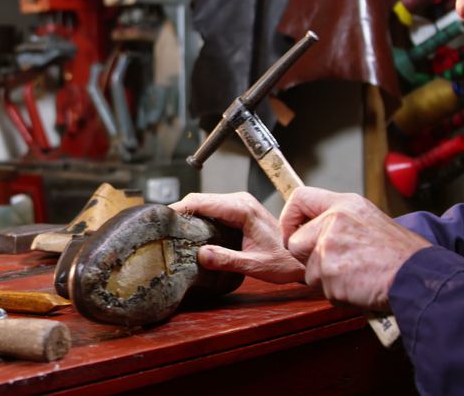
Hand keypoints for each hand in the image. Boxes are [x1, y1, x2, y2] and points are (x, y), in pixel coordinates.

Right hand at [170, 192, 304, 283]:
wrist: (300, 254)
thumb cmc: (284, 260)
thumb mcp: (255, 265)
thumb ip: (227, 260)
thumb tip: (201, 255)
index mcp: (242, 210)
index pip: (202, 201)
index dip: (180, 208)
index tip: (162, 218)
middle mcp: (240, 200)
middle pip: (200, 198)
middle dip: (180, 210)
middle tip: (162, 226)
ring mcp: (240, 202)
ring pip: (206, 202)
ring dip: (189, 212)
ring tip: (172, 228)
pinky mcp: (239, 208)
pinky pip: (213, 207)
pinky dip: (199, 215)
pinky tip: (190, 228)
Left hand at [280, 187, 429, 311]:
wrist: (419, 275)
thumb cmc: (400, 253)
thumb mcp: (369, 219)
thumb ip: (339, 221)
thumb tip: (313, 230)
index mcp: (344, 205)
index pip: (299, 198)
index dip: (289, 218)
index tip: (293, 232)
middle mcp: (333, 222)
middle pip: (296, 243)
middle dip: (310, 258)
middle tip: (338, 264)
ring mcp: (329, 249)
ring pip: (309, 271)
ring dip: (327, 279)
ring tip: (357, 274)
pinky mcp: (330, 274)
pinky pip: (323, 290)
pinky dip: (339, 293)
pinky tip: (360, 286)